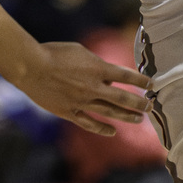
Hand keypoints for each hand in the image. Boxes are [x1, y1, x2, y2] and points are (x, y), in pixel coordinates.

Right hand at [18, 41, 150, 136]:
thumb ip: (95, 63)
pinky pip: (89, 123)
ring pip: (110, 112)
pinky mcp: (69, 112)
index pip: (125, 75)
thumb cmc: (54, 53)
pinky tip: (112, 132)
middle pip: (122, 97)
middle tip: (150, 106)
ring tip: (139, 120)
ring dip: (126, 116)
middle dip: (139, 103)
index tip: (151, 84)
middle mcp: (93, 87)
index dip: (140, 80)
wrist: (31, 67)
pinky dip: (102, 129)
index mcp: (97, 68)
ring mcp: (82, 101)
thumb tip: (107, 75)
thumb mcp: (80, 51)